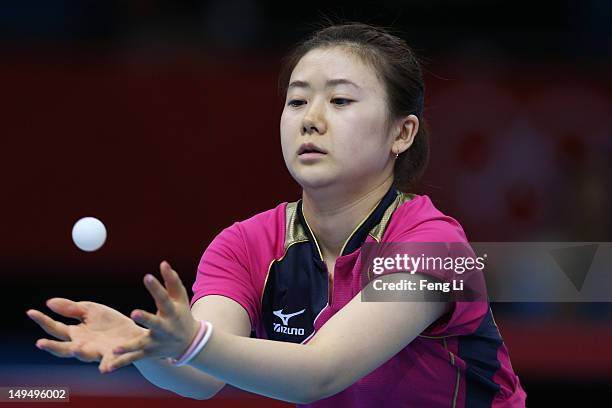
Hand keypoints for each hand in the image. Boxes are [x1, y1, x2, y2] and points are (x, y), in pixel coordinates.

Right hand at [26, 298, 144, 372]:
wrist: (134, 332)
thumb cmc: (108, 323)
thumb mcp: (90, 311)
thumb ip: (71, 309)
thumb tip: (48, 302)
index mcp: (76, 334)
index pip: (55, 328)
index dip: (43, 321)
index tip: (30, 312)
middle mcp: (83, 345)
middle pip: (64, 348)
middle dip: (52, 347)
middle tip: (40, 343)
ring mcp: (97, 351)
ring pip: (85, 356)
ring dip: (79, 353)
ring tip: (76, 348)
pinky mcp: (114, 355)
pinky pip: (109, 362)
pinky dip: (106, 365)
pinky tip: (104, 369)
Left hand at [107, 261, 199, 371]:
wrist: (189, 342)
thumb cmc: (181, 314)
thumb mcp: (180, 298)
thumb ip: (172, 281)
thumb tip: (163, 263)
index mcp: (171, 312)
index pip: (163, 298)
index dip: (156, 287)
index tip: (147, 276)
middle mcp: (164, 328)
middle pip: (155, 323)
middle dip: (145, 319)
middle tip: (134, 313)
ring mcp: (156, 342)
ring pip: (141, 344)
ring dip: (129, 346)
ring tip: (116, 348)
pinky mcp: (148, 353)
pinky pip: (134, 358)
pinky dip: (121, 362)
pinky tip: (108, 367)